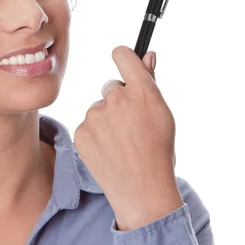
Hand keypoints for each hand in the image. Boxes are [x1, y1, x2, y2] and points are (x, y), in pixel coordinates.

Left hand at [73, 45, 182, 230]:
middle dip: (118, 100)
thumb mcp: (163, 115)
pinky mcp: (81, 132)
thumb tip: (148, 54)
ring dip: (106, 120)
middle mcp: (117, 99)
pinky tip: (109, 151)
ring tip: (121, 144)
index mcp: (142, 92)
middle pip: (110, 86)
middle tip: (130, 125)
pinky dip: (95, 135)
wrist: (142, 189)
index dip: (123, 56)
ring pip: (98, 109)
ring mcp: (96, 116)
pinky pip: (87, 126)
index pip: (123, 55)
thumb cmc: (158, 151)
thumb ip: (151, 82)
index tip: (122, 59)